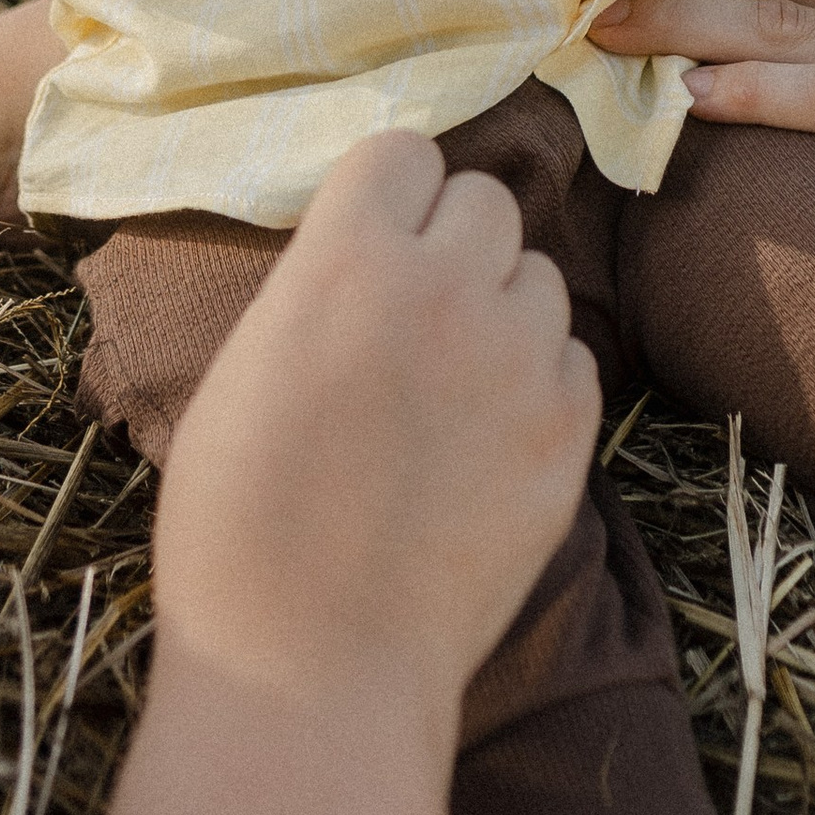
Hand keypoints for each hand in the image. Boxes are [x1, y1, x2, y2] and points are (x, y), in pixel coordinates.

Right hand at [151, 130, 598, 745]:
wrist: (315, 664)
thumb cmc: (239, 531)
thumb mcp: (245, 371)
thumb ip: (316, 293)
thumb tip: (359, 263)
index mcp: (346, 262)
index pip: (402, 151)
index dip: (387, 194)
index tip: (374, 236)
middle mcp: (445, 288)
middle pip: (485, 200)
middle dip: (452, 241)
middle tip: (415, 310)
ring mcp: (520, 360)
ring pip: (540, 276)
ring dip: (503, 308)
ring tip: (453, 382)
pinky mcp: (570, 432)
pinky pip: (575, 359)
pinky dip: (542, 381)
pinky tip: (489, 436)